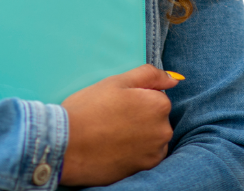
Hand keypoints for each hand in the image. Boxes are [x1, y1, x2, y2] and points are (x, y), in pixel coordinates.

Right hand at [59, 64, 179, 186]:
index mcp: (158, 104)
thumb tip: (173, 80)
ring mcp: (156, 151)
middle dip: (140, 113)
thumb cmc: (90, 108)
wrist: (70, 145)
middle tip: (112, 115)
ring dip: (139, 132)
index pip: (155, 94)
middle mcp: (164, 130)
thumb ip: (148, 75)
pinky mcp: (147, 168)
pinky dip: (136, 149)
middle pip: (156, 115)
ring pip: (152, 134)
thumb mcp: (116, 81)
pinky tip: (116, 145)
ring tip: (112, 131)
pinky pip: (147, 153)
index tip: (117, 100)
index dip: (135, 95)